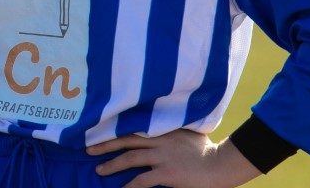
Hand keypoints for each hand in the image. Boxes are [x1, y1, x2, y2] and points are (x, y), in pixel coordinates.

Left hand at [87, 129, 260, 187]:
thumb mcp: (188, 132)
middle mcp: (159, 140)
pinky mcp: (167, 173)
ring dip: (112, 165)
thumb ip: (172, 130)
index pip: (133, 127)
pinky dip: (129, 186)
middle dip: (105, 145)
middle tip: (88, 150)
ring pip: (130, 159)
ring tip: (99, 170)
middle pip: (126, 141)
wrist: (220, 164)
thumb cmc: (207, 150)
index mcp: (163, 129)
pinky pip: (142, 180)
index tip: (99, 131)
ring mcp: (162, 156)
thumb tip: (160, 129)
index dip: (115, 130)